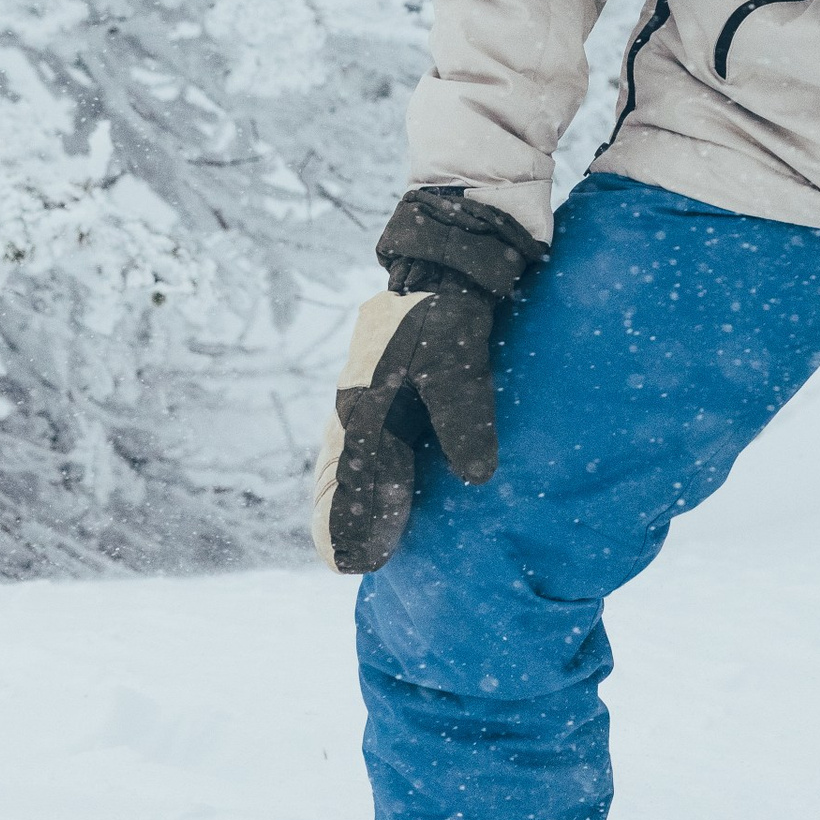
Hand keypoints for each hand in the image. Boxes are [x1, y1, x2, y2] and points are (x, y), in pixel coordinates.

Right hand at [309, 188, 541, 574]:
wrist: (448, 254)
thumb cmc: (448, 309)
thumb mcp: (455, 363)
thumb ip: (463, 416)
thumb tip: (475, 475)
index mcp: (364, 400)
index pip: (348, 475)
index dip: (346, 519)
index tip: (347, 561)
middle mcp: (361, 400)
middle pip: (344, 470)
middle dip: (344, 516)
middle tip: (349, 565)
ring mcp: (376, 391)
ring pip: (357, 455)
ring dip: (358, 495)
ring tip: (364, 542)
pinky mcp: (398, 384)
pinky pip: (377, 437)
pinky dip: (375, 468)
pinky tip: (394, 486)